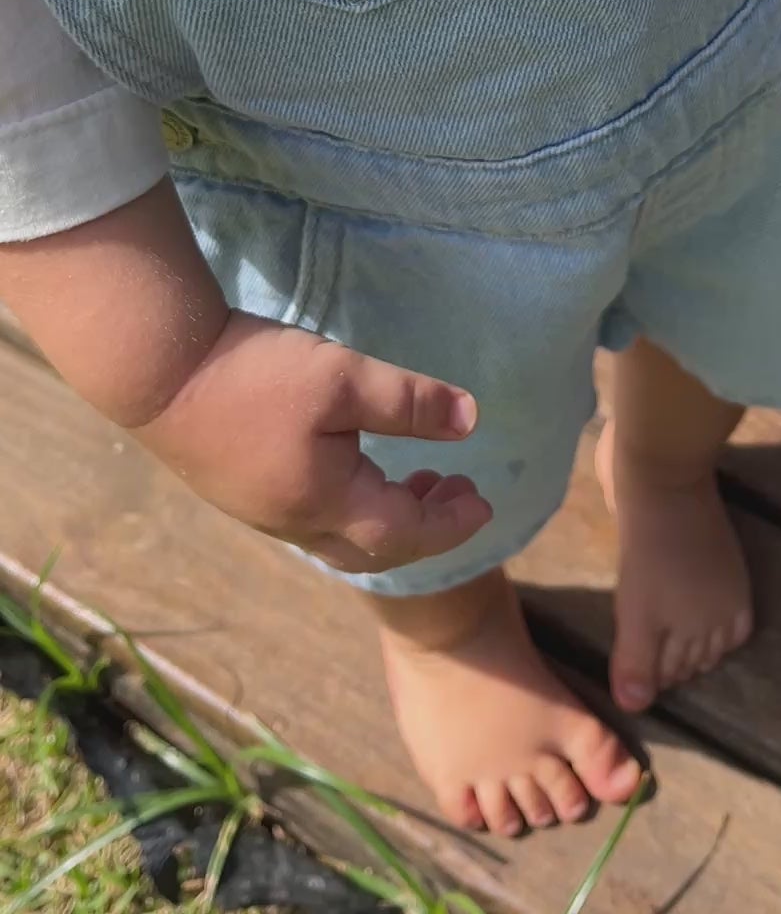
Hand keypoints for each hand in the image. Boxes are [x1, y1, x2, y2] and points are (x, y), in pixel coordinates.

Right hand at [136, 310, 492, 573]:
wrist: (157, 371)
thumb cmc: (256, 375)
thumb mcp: (343, 378)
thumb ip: (409, 403)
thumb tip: (471, 421)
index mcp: (325, 503)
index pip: (405, 533)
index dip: (451, 522)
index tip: (486, 501)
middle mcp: (293, 522)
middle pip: (373, 548)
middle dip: (424, 527)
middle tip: (459, 489)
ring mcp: (261, 509)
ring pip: (340, 535)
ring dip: (387, 516)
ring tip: (417, 477)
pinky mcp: (238, 487)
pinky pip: (311, 517)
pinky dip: (352, 504)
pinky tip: (353, 463)